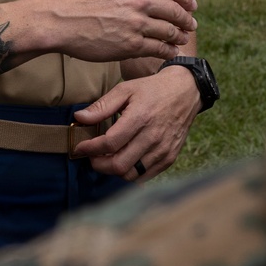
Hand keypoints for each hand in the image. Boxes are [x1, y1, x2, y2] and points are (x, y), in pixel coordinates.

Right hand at [36, 0, 196, 62]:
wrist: (58, 21)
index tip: (191, 5)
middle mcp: (139, 2)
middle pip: (174, 11)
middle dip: (186, 19)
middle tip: (191, 24)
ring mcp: (136, 25)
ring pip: (168, 31)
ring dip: (179, 35)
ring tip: (182, 38)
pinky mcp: (130, 45)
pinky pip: (157, 48)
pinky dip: (167, 50)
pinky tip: (169, 51)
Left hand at [73, 66, 202, 180]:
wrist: (185, 92)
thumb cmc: (152, 89)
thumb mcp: (125, 89)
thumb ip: (102, 106)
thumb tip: (79, 118)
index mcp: (140, 117)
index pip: (110, 143)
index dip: (90, 148)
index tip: (81, 147)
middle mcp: (153, 137)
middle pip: (119, 164)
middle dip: (99, 164)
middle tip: (92, 156)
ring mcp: (163, 150)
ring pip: (131, 174)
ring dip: (113, 170)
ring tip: (107, 158)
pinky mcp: (169, 158)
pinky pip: (144, 176)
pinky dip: (130, 173)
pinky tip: (124, 160)